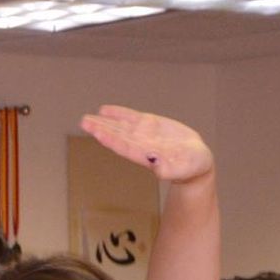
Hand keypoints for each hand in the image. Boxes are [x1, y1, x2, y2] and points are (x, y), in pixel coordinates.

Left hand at [80, 105, 213, 184]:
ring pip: (120, 126)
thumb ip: (171, 169)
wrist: (196, 162)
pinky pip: (131, 117)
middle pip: (118, 136)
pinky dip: (118, 113)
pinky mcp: (150, 125)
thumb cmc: (191, 167)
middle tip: (84, 122)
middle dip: (101, 129)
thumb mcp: (184, 168)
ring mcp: (144, 134)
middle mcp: (141, 145)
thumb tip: (157, 167)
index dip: (112, 139)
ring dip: (103, 122)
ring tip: (86, 118)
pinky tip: (103, 110)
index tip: (98, 133)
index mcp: (147, 156)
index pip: (126, 147)